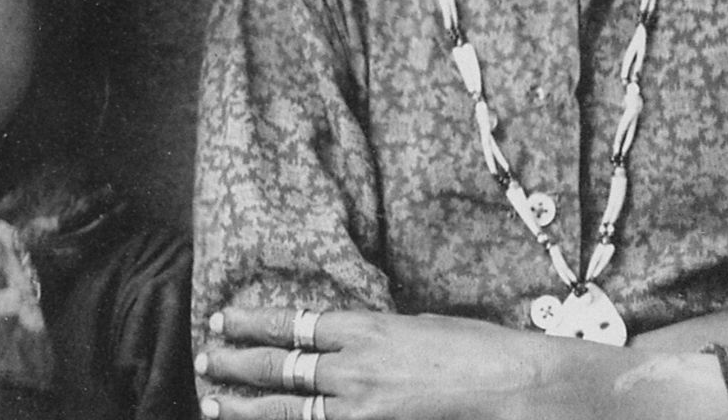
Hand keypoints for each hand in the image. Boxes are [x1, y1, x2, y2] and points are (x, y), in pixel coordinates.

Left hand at [197, 306, 725, 419]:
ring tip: (215, 401)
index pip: (293, 323)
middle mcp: (355, 369)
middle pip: (278, 366)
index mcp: (368, 328)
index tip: (224, 317)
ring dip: (246, 405)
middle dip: (236, 364)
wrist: (520, 386)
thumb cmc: (480, 350)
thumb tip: (347, 341)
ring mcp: (362, 410)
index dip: (253, 322)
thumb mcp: (422, 326)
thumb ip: (377, 336)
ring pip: (286, 409)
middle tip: (207, 359)